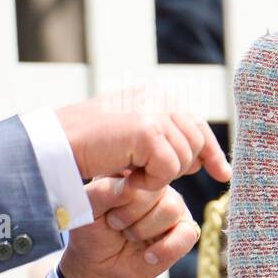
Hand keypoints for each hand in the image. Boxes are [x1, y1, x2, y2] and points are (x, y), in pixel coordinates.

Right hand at [55, 92, 229, 190]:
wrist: (54, 146)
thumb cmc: (86, 147)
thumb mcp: (131, 139)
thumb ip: (162, 141)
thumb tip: (198, 159)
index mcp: (156, 94)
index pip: (196, 123)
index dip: (211, 150)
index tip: (223, 174)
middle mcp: (159, 97)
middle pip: (195, 140)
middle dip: (184, 165)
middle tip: (152, 178)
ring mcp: (154, 111)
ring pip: (184, 157)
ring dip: (160, 176)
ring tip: (132, 175)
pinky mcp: (147, 130)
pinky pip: (168, 169)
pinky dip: (151, 182)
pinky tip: (129, 179)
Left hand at [59, 173, 199, 277]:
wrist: (101, 268)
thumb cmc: (95, 232)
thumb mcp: (88, 209)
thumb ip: (102, 191)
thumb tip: (129, 188)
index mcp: (133, 171)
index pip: (139, 171)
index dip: (122, 195)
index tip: (106, 210)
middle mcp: (157, 185)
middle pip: (156, 190)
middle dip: (130, 215)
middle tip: (116, 225)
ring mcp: (174, 206)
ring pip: (171, 210)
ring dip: (143, 230)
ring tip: (130, 236)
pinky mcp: (186, 230)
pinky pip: (186, 234)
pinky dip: (164, 249)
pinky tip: (148, 255)